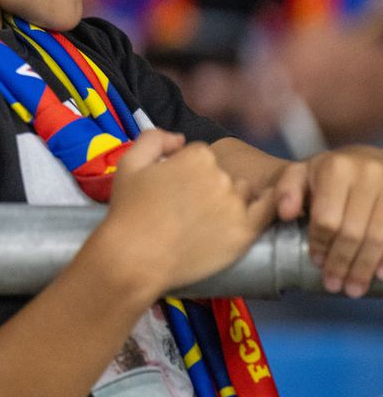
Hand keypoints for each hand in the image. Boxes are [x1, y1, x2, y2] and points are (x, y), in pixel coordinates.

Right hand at [104, 130, 275, 294]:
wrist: (135, 258)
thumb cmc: (128, 211)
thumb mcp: (128, 163)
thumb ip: (154, 139)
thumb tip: (179, 140)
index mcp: (197, 156)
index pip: (201, 156)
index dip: (185, 169)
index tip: (172, 188)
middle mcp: (222, 176)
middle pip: (222, 173)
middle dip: (207, 185)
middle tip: (184, 208)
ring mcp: (236, 205)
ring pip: (241, 193)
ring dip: (230, 200)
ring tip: (204, 221)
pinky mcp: (245, 233)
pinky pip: (267, 213)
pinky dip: (266, 209)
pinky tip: (250, 214)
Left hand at [276, 145, 382, 296]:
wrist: (365, 159)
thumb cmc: (328, 172)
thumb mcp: (300, 173)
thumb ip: (287, 191)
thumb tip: (286, 214)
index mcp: (336, 169)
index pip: (327, 218)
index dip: (321, 244)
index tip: (317, 263)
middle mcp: (368, 175)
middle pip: (353, 232)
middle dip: (342, 262)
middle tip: (335, 285)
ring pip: (378, 237)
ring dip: (364, 267)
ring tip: (353, 288)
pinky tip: (380, 275)